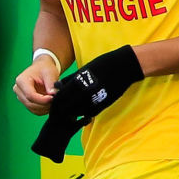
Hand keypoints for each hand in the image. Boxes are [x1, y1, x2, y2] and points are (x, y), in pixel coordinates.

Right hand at [14, 53, 59, 114]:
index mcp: (21, 81)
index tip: (53, 98)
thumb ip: (51, 83)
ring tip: (54, 100)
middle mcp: (18, 90)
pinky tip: (50, 103)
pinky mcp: (26, 102)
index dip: (42, 100)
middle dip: (45, 104)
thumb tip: (53, 94)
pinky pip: (35, 111)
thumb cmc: (45, 69)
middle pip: (30, 103)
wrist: (42, 69)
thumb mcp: (50, 72)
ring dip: (45, 108)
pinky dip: (43, 110)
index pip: (30, 95)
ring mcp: (21, 97)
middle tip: (56, 100)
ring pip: (32, 109)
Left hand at [31, 46, 144, 162]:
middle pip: (68, 105)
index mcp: (78, 82)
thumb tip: (57, 86)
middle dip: (64, 109)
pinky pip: (91, 112)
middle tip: (62, 110)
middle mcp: (85, 91)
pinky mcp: (104, 103)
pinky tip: (84, 112)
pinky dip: (86, 113)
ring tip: (71, 113)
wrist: (122, 67)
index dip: (57, 101)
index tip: (56, 102)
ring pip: (79, 111)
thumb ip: (70, 79)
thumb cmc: (102, 65)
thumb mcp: (83, 70)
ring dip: (74, 112)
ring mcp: (95, 98)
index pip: (61, 96)